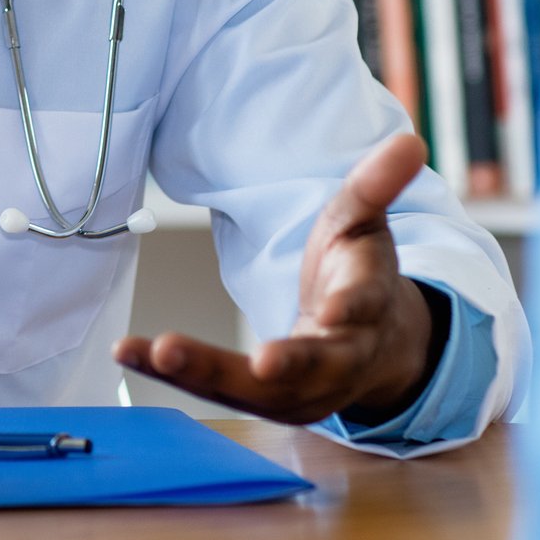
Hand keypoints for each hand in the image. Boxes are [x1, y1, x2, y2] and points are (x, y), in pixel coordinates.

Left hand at [113, 133, 437, 425]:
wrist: (369, 345)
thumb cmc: (358, 275)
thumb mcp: (365, 222)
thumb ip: (378, 185)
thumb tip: (410, 142)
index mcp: (366, 309)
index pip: (362, 309)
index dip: (349, 311)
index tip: (332, 313)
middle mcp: (336, 360)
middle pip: (307, 368)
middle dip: (278, 366)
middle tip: (253, 361)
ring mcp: (298, 388)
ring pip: (253, 389)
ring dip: (203, 372)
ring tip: (156, 351)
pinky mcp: (259, 396)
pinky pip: (215, 388)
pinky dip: (172, 373)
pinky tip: (128, 351)